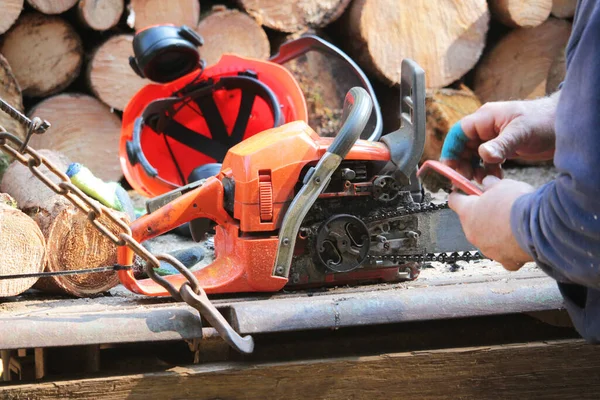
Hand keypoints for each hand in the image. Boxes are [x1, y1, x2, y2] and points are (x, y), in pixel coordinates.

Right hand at [443, 93, 558, 181]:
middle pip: (464, 146)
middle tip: (465, 180)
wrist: (567, 125)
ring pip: (474, 156)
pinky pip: (487, 161)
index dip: (450, 150)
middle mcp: (487, 127)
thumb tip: (483, 155)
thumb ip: (501, 144)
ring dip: (475, 170)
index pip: (459, 133)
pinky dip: (488, 172)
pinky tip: (495, 180)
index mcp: (486, 118)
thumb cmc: (545, 120)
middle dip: (462, 164)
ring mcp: (495, 138)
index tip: (448, 167)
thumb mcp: (521, 132)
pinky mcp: (504, 148)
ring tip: (481, 182)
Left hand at [448, 176, 534, 270]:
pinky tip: (520, 242)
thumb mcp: (503, 185)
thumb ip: (491, 184)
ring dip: (495, 232)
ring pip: (487, 239)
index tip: (464, 191)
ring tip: (513, 224)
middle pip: (471, 221)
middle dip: (482, 214)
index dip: (460, 195)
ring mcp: (487, 248)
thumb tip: (487, 182)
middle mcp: (472, 233)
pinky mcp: (504, 260)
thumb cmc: (518, 202)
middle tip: (497, 207)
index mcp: (468, 212)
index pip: (454, 201)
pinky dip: (510, 249)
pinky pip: (504, 255)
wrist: (538, 226)